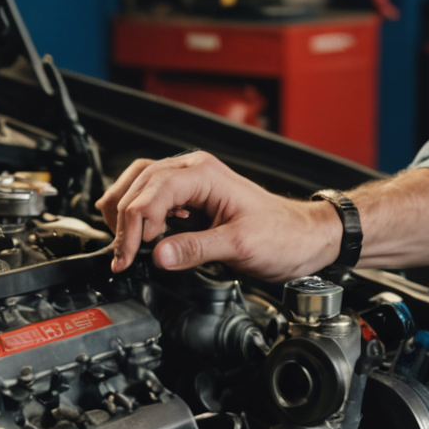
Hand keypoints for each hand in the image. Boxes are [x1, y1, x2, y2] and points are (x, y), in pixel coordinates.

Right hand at [96, 150, 339, 279]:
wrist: (306, 237)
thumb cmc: (284, 235)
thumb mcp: (240, 245)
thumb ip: (196, 249)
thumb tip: (158, 255)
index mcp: (204, 174)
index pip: (151, 193)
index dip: (133, 226)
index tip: (128, 256)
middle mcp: (195, 171)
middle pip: (138, 183)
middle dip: (123, 221)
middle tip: (122, 256)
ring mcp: (192, 182)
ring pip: (139, 184)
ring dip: (123, 212)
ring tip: (122, 244)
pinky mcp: (192, 199)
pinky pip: (152, 197)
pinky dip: (137, 214)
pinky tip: (136, 235)